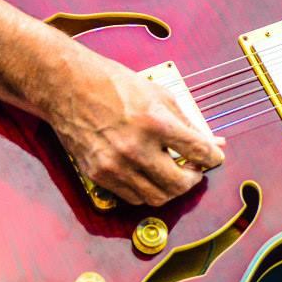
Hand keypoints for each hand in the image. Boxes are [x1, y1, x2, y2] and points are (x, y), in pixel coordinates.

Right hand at [42, 50, 224, 209]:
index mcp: (155, 122)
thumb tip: (212, 143)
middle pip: (180, 184)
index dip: (213, 158)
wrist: (67, 86)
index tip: (214, 158)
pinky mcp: (99, 175)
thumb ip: (187, 122)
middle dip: (194, 179)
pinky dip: (147, 192)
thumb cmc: (111, 83)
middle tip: (195, 170)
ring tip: (173, 174)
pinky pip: (132, 198)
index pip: (198, 152)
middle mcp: (135, 148)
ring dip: (171, 190)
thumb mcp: (158, 94)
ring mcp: (115, 165)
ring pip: (157, 197)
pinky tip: (149, 177)